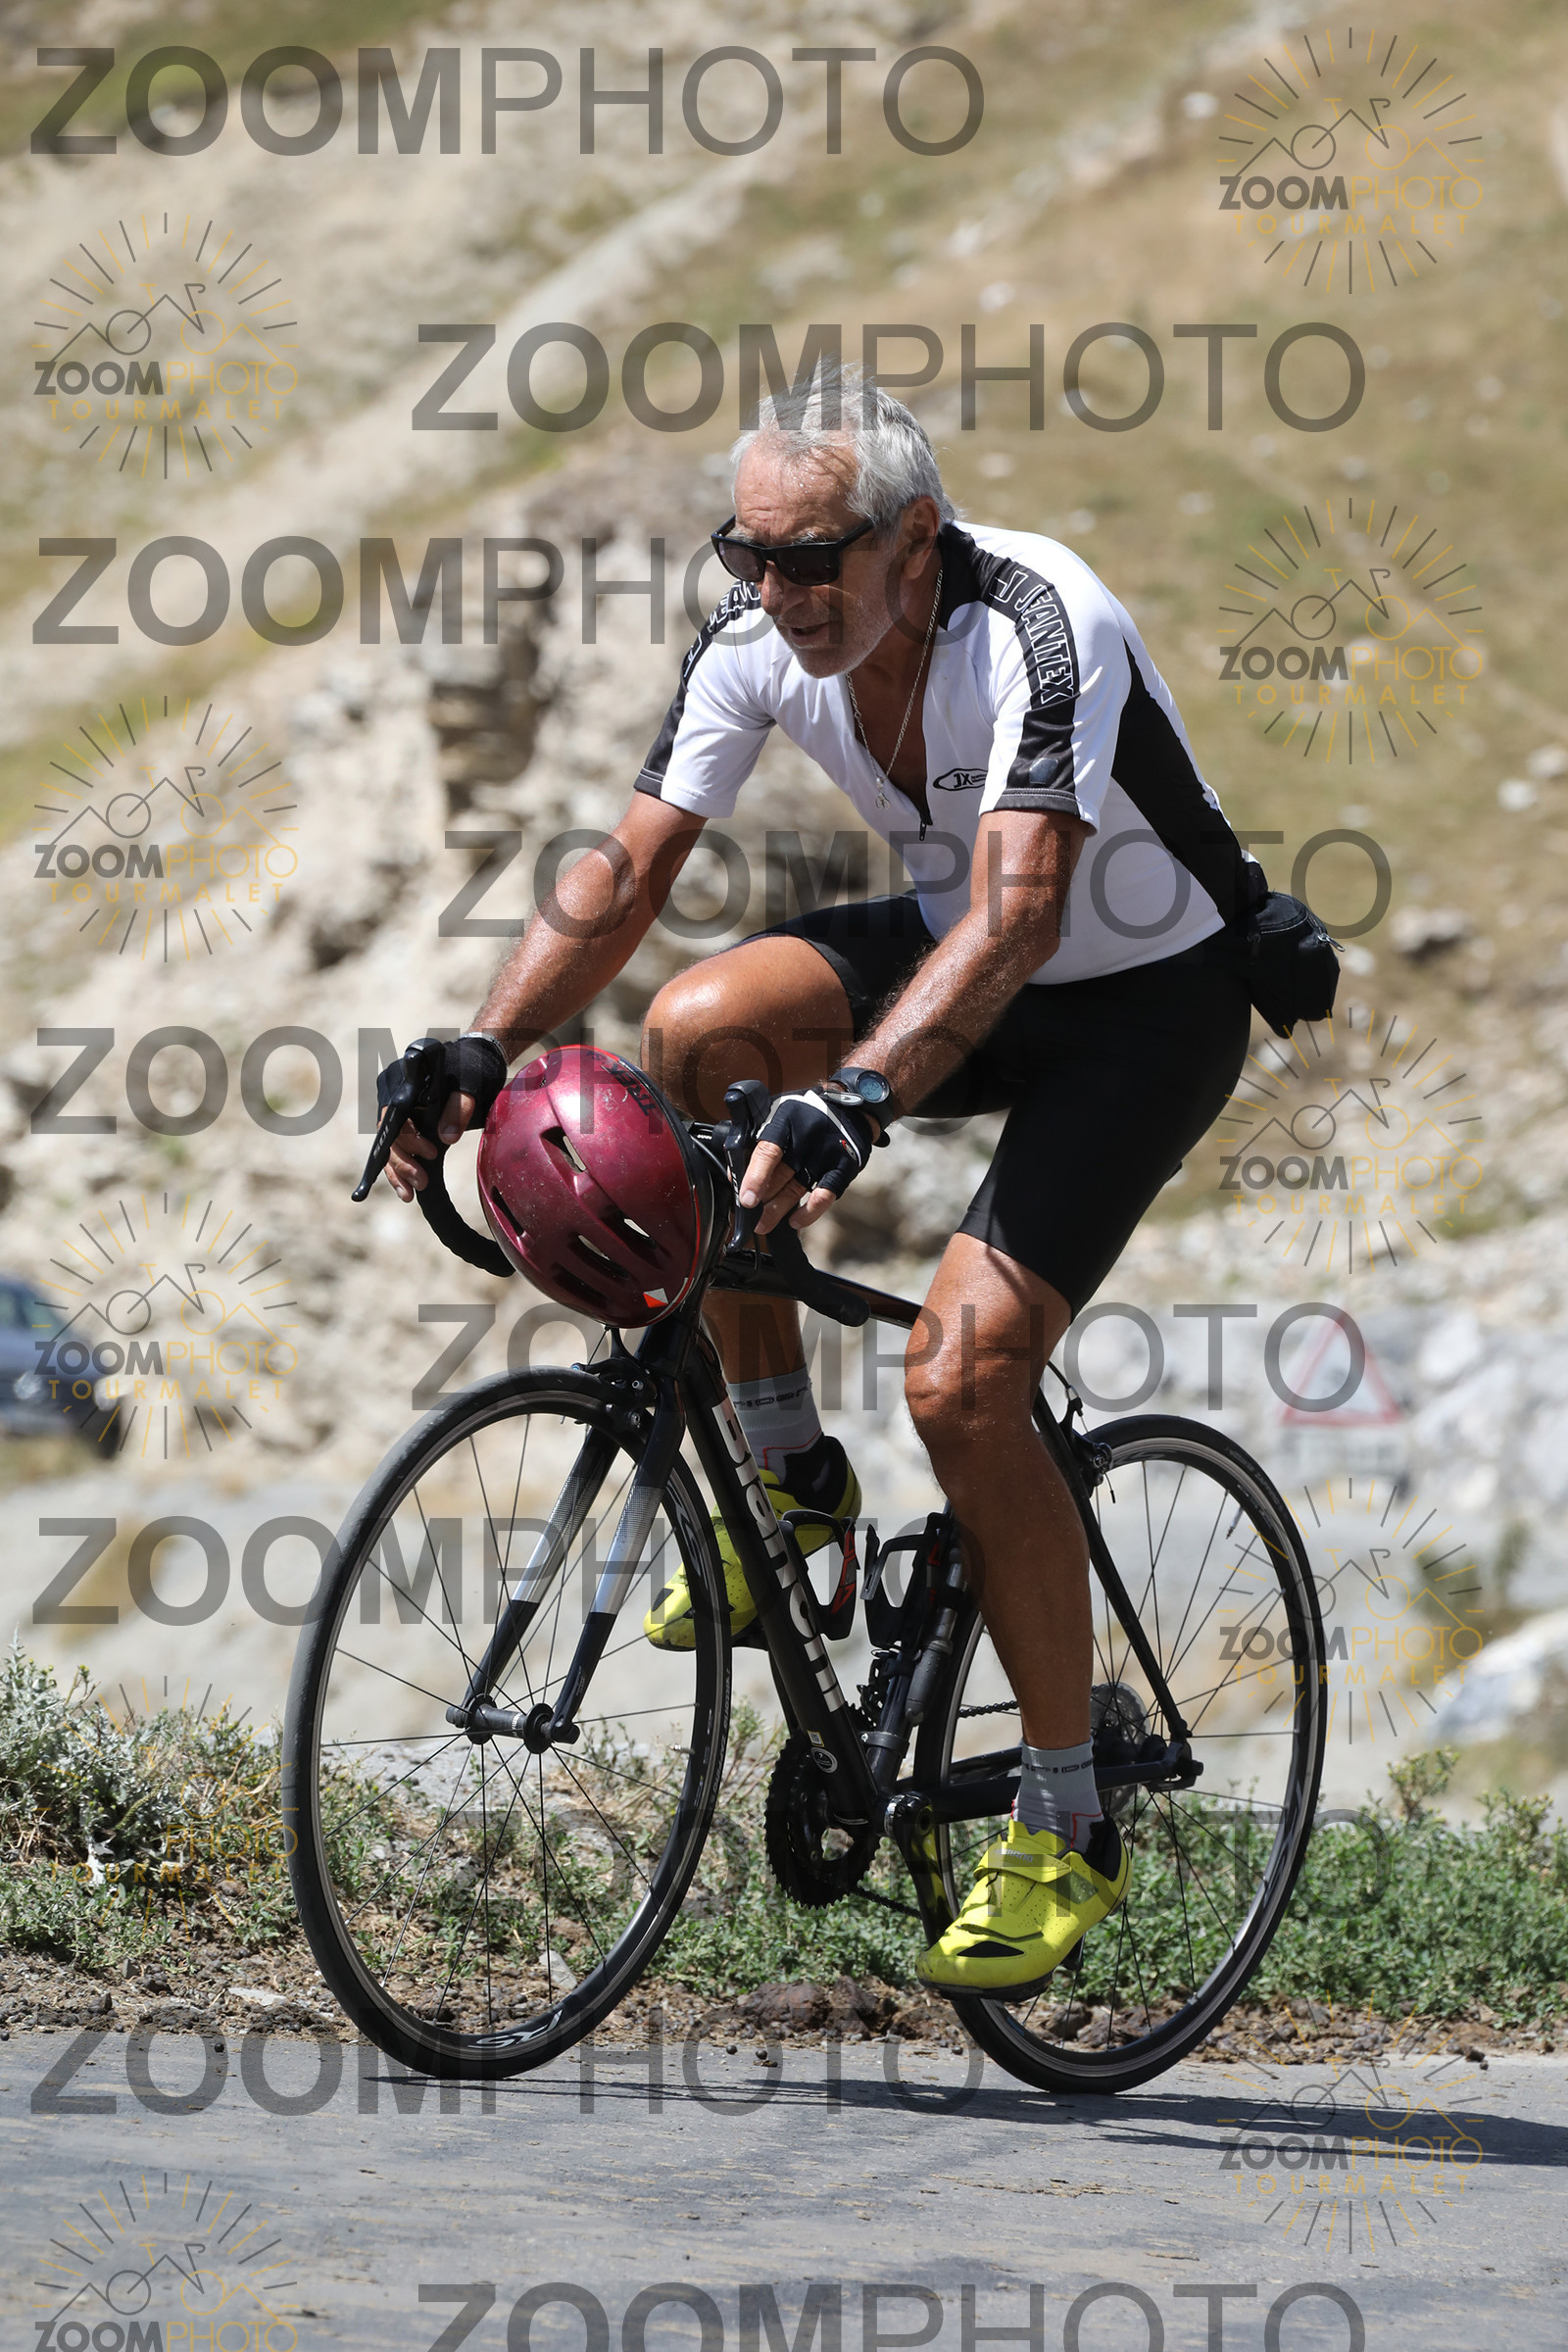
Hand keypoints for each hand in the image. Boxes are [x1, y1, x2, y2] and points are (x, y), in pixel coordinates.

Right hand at [381, 1033, 509, 1202]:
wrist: (473, 1058)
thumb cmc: (471, 1066)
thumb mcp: (470, 1083)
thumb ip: (458, 1107)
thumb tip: (447, 1138)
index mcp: (402, 1079)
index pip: (395, 1113)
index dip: (408, 1138)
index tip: (430, 1154)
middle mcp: (391, 1092)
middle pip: (389, 1132)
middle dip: (402, 1161)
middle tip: (421, 1182)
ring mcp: (395, 1107)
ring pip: (389, 1143)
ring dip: (398, 1170)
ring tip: (410, 1194)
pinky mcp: (403, 1120)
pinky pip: (396, 1146)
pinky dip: (400, 1168)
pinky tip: (407, 1190)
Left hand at [738, 1087, 878, 1233]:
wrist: (850, 1108)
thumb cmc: (806, 1113)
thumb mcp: (778, 1113)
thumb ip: (756, 1138)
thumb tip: (735, 1171)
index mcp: (786, 1120)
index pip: (768, 1151)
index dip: (755, 1177)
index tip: (745, 1199)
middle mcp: (806, 1138)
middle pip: (780, 1175)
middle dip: (762, 1199)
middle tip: (748, 1215)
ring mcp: (825, 1155)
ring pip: (797, 1189)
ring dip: (777, 1211)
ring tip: (763, 1225)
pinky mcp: (842, 1169)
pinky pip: (823, 1197)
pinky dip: (808, 1213)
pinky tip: (794, 1221)